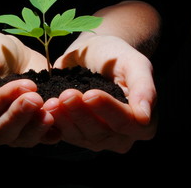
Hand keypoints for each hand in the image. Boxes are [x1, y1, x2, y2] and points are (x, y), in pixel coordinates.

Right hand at [0, 32, 59, 146]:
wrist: (6, 53)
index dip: (1, 101)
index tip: (23, 84)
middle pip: (2, 132)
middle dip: (20, 115)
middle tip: (36, 98)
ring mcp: (10, 132)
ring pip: (22, 139)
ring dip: (37, 126)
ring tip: (51, 107)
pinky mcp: (30, 129)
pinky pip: (40, 138)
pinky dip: (50, 133)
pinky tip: (59, 125)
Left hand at [44, 35, 156, 151]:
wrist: (93, 53)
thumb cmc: (117, 56)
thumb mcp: (134, 63)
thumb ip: (144, 87)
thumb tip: (145, 117)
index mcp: (142, 123)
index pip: (127, 122)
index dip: (108, 110)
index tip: (90, 93)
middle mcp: (120, 136)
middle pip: (101, 132)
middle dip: (82, 113)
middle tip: (67, 95)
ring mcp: (96, 138)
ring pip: (80, 135)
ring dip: (65, 119)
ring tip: (52, 100)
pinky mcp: (74, 134)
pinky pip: (63, 133)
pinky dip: (54, 120)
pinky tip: (45, 105)